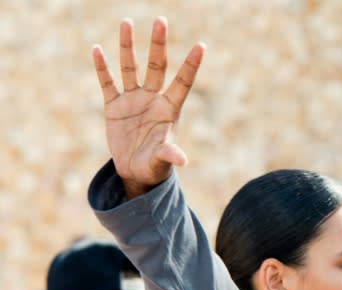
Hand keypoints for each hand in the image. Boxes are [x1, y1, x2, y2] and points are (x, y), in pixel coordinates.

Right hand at [91, 17, 204, 197]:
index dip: (191, 65)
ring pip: (130, 68)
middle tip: (161, 21)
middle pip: (157, 66)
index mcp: (169, 110)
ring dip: (128, 47)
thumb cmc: (155, 167)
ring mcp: (133, 100)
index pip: (182, 82)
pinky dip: (102, 67)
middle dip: (158, 45)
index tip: (201, 46)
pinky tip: (98, 49)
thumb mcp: (162, 162)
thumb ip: (169, 155)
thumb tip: (182, 160)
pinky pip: (107, 82)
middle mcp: (153, 99)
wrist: (135, 173)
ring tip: (127, 23)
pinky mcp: (114, 106)